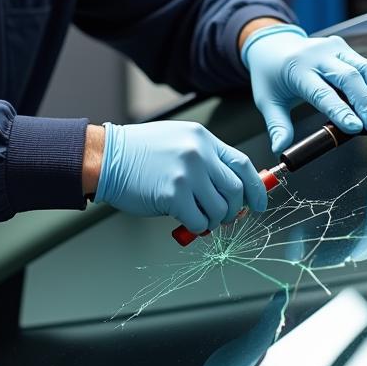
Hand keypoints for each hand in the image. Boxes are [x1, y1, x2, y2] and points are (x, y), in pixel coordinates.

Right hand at [94, 121, 267, 233]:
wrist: (106, 158)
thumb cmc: (139, 153)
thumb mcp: (178, 142)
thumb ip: (205, 162)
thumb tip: (231, 192)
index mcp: (202, 138)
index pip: (243, 164)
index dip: (256, 187)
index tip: (259, 203)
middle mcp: (198, 153)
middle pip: (236, 190)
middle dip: (235, 210)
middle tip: (225, 216)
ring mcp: (187, 174)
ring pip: (220, 209)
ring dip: (214, 220)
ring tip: (201, 218)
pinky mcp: (173, 195)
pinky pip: (199, 221)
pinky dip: (197, 227)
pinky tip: (186, 220)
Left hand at [243, 25, 366, 153]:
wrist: (273, 45)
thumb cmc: (270, 77)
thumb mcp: (267, 101)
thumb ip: (277, 126)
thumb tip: (280, 149)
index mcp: (296, 69)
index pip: (321, 92)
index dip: (340, 110)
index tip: (355, 128)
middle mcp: (317, 55)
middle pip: (348, 77)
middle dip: (364, 103)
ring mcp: (332, 48)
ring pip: (362, 67)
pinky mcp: (343, 47)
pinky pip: (364, 65)